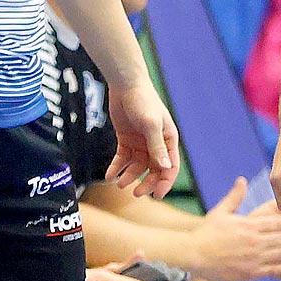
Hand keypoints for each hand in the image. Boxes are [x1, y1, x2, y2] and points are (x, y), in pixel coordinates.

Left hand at [105, 82, 179, 199]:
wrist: (126, 85)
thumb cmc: (143, 102)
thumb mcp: (151, 125)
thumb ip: (156, 146)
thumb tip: (165, 168)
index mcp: (168, 140)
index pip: (170, 167)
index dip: (165, 182)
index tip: (156, 195)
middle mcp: (156, 144)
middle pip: (154, 170)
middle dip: (146, 183)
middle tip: (135, 193)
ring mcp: (141, 143)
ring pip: (137, 166)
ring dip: (129, 176)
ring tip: (119, 183)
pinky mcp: (126, 140)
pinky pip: (122, 158)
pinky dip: (117, 167)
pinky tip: (110, 175)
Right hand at [192, 176, 280, 280]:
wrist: (189, 254)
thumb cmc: (204, 234)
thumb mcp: (220, 212)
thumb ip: (234, 197)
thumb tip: (241, 179)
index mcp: (249, 225)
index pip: (279, 221)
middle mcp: (254, 240)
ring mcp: (253, 257)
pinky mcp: (250, 272)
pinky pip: (273, 269)